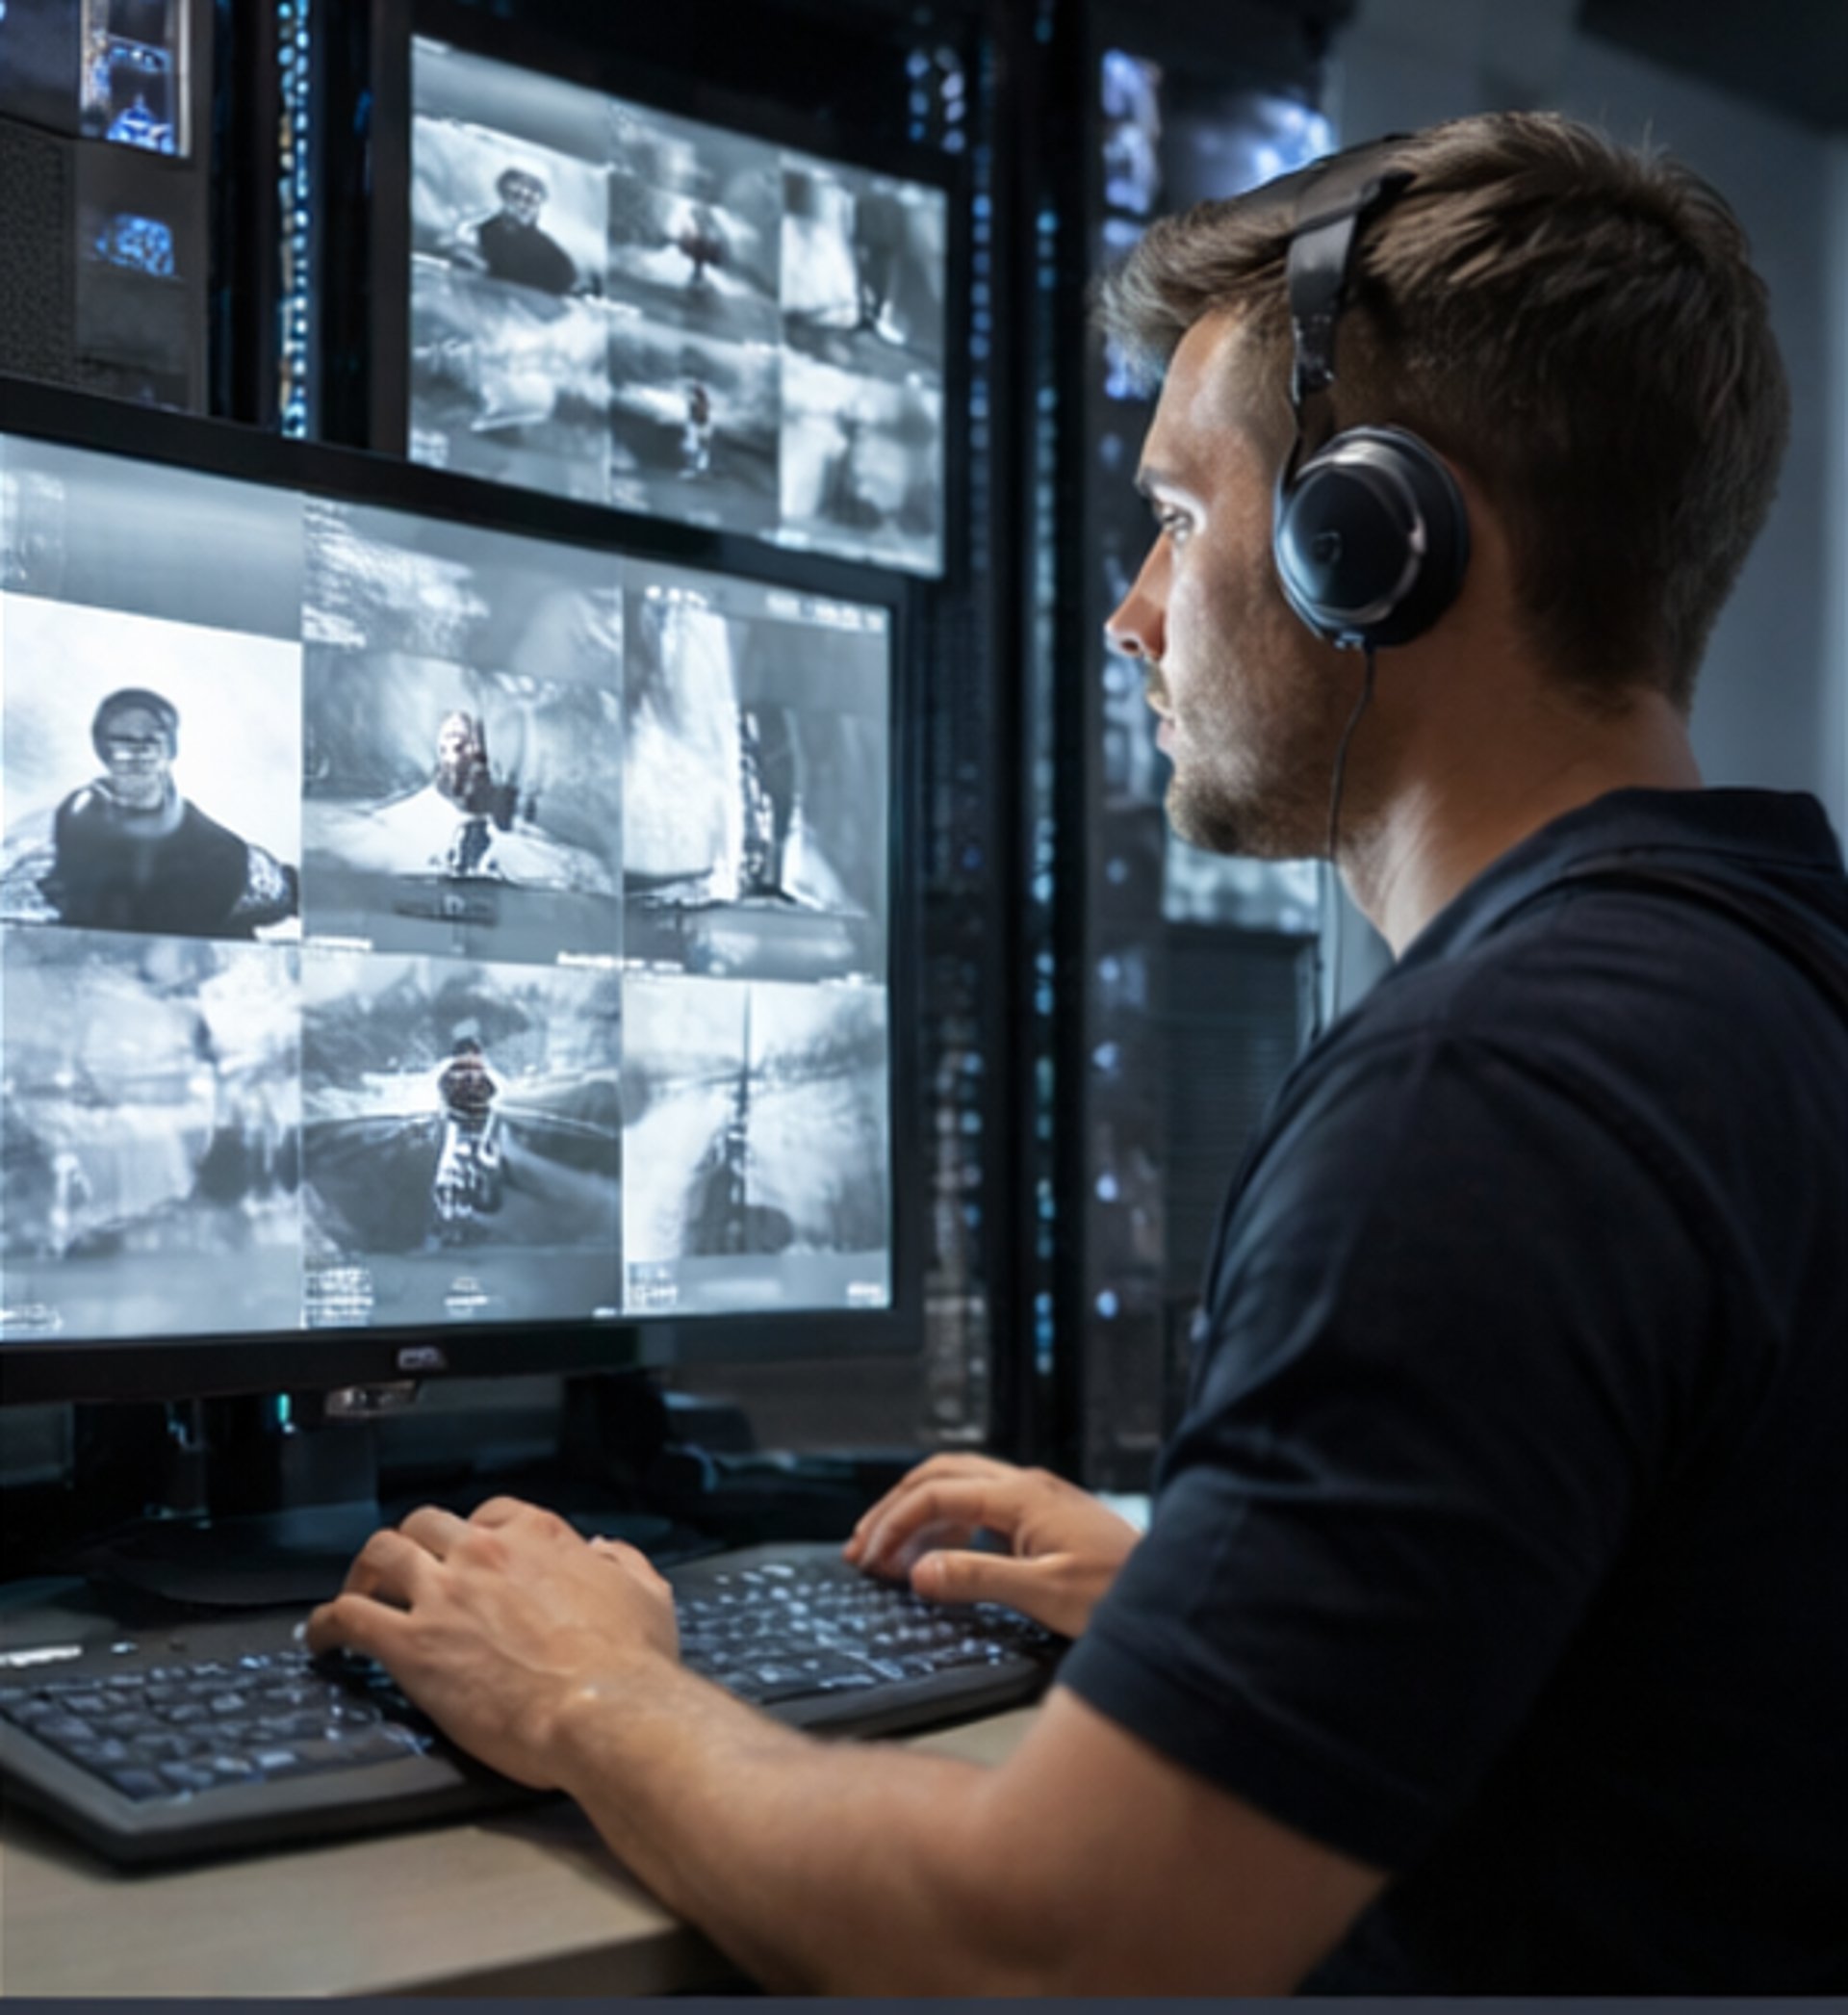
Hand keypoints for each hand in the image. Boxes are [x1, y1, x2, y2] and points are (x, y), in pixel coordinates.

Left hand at [305, 1497, 677, 1788]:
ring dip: (363, 1571)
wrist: (604, 1710)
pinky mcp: (412, 1645)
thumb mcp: (647, 1596)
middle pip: (425, 1524)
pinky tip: (321, 1640)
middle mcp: (485, 1553)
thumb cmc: (630, 1664)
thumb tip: (606, 1551)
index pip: (490, 1513)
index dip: (472, 1532)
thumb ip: (624, 1564)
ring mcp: (444, 1594)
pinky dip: (326, 1623)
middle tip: (402, 1571)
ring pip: (380, 1554)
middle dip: (411, 1544)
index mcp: (539, 1537)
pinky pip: (348, 1616)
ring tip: (355, 1592)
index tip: (467, 1554)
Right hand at [843, 1455, 1139, 1638]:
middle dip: (895, 1507)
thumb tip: (919, 1571)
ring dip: (918, 1514)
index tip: (869, 1558)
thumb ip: (978, 1579)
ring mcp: (1035, 1500)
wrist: (1173, 1597)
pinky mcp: (1043, 1519)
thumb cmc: (1120, 1594)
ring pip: (958, 1487)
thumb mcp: (1044, 1592)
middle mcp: (1026, 1487)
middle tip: (862, 1546)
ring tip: (888, 1554)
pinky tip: (939, 1558)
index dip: (895, 1524)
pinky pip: (980, 1508)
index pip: (937, 1493)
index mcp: (1022, 1495)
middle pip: (940, 1475)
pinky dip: (947, 1526)